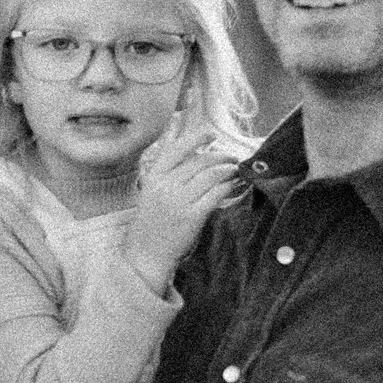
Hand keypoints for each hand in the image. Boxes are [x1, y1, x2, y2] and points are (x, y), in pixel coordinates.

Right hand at [125, 102, 240, 289]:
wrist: (146, 255)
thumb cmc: (150, 222)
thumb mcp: (151, 189)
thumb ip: (166, 162)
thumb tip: (175, 127)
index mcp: (153, 177)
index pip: (177, 149)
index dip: (196, 138)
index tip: (211, 133)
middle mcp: (165, 186)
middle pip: (199, 162)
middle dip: (220, 156)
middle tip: (232, 158)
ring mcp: (178, 201)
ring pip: (210, 175)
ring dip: (228, 170)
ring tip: (235, 171)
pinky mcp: (192, 216)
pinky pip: (216, 194)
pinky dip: (229, 186)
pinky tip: (235, 186)